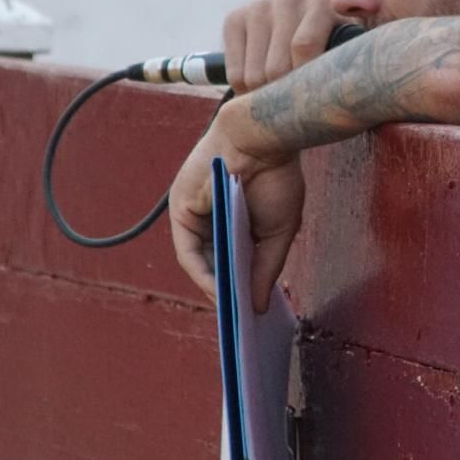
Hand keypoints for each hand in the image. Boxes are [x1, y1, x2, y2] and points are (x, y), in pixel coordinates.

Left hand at [167, 102, 303, 313]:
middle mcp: (208, 217)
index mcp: (231, 218)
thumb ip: (266, 269)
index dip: (240, 286)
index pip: (230, 260)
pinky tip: (220, 292)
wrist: (265, 138)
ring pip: (199, 261)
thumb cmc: (276, 176)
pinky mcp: (182, 209)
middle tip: (240, 321)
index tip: (251, 312)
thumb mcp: (278, 232)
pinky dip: (203, 274)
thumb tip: (260, 306)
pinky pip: (189, 252)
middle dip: (226, 292)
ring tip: (232, 314)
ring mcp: (192, 213)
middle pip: (212, 263)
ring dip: (213, 288)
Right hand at [222, 0, 342, 93]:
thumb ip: (349, 64)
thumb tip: (356, 89)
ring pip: (254, 76)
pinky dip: (245, 90)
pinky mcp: (234, 18)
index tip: (312, 100)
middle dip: (284, 93)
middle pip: (276, 67)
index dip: (305, 81)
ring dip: (264, 95)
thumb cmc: (329, 54)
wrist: (296, 35)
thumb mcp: (344, 53)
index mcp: (320, 3)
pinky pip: (236, 74)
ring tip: (279, 95)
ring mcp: (257, 6)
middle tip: (294, 102)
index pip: (304, 45)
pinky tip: (259, 83)